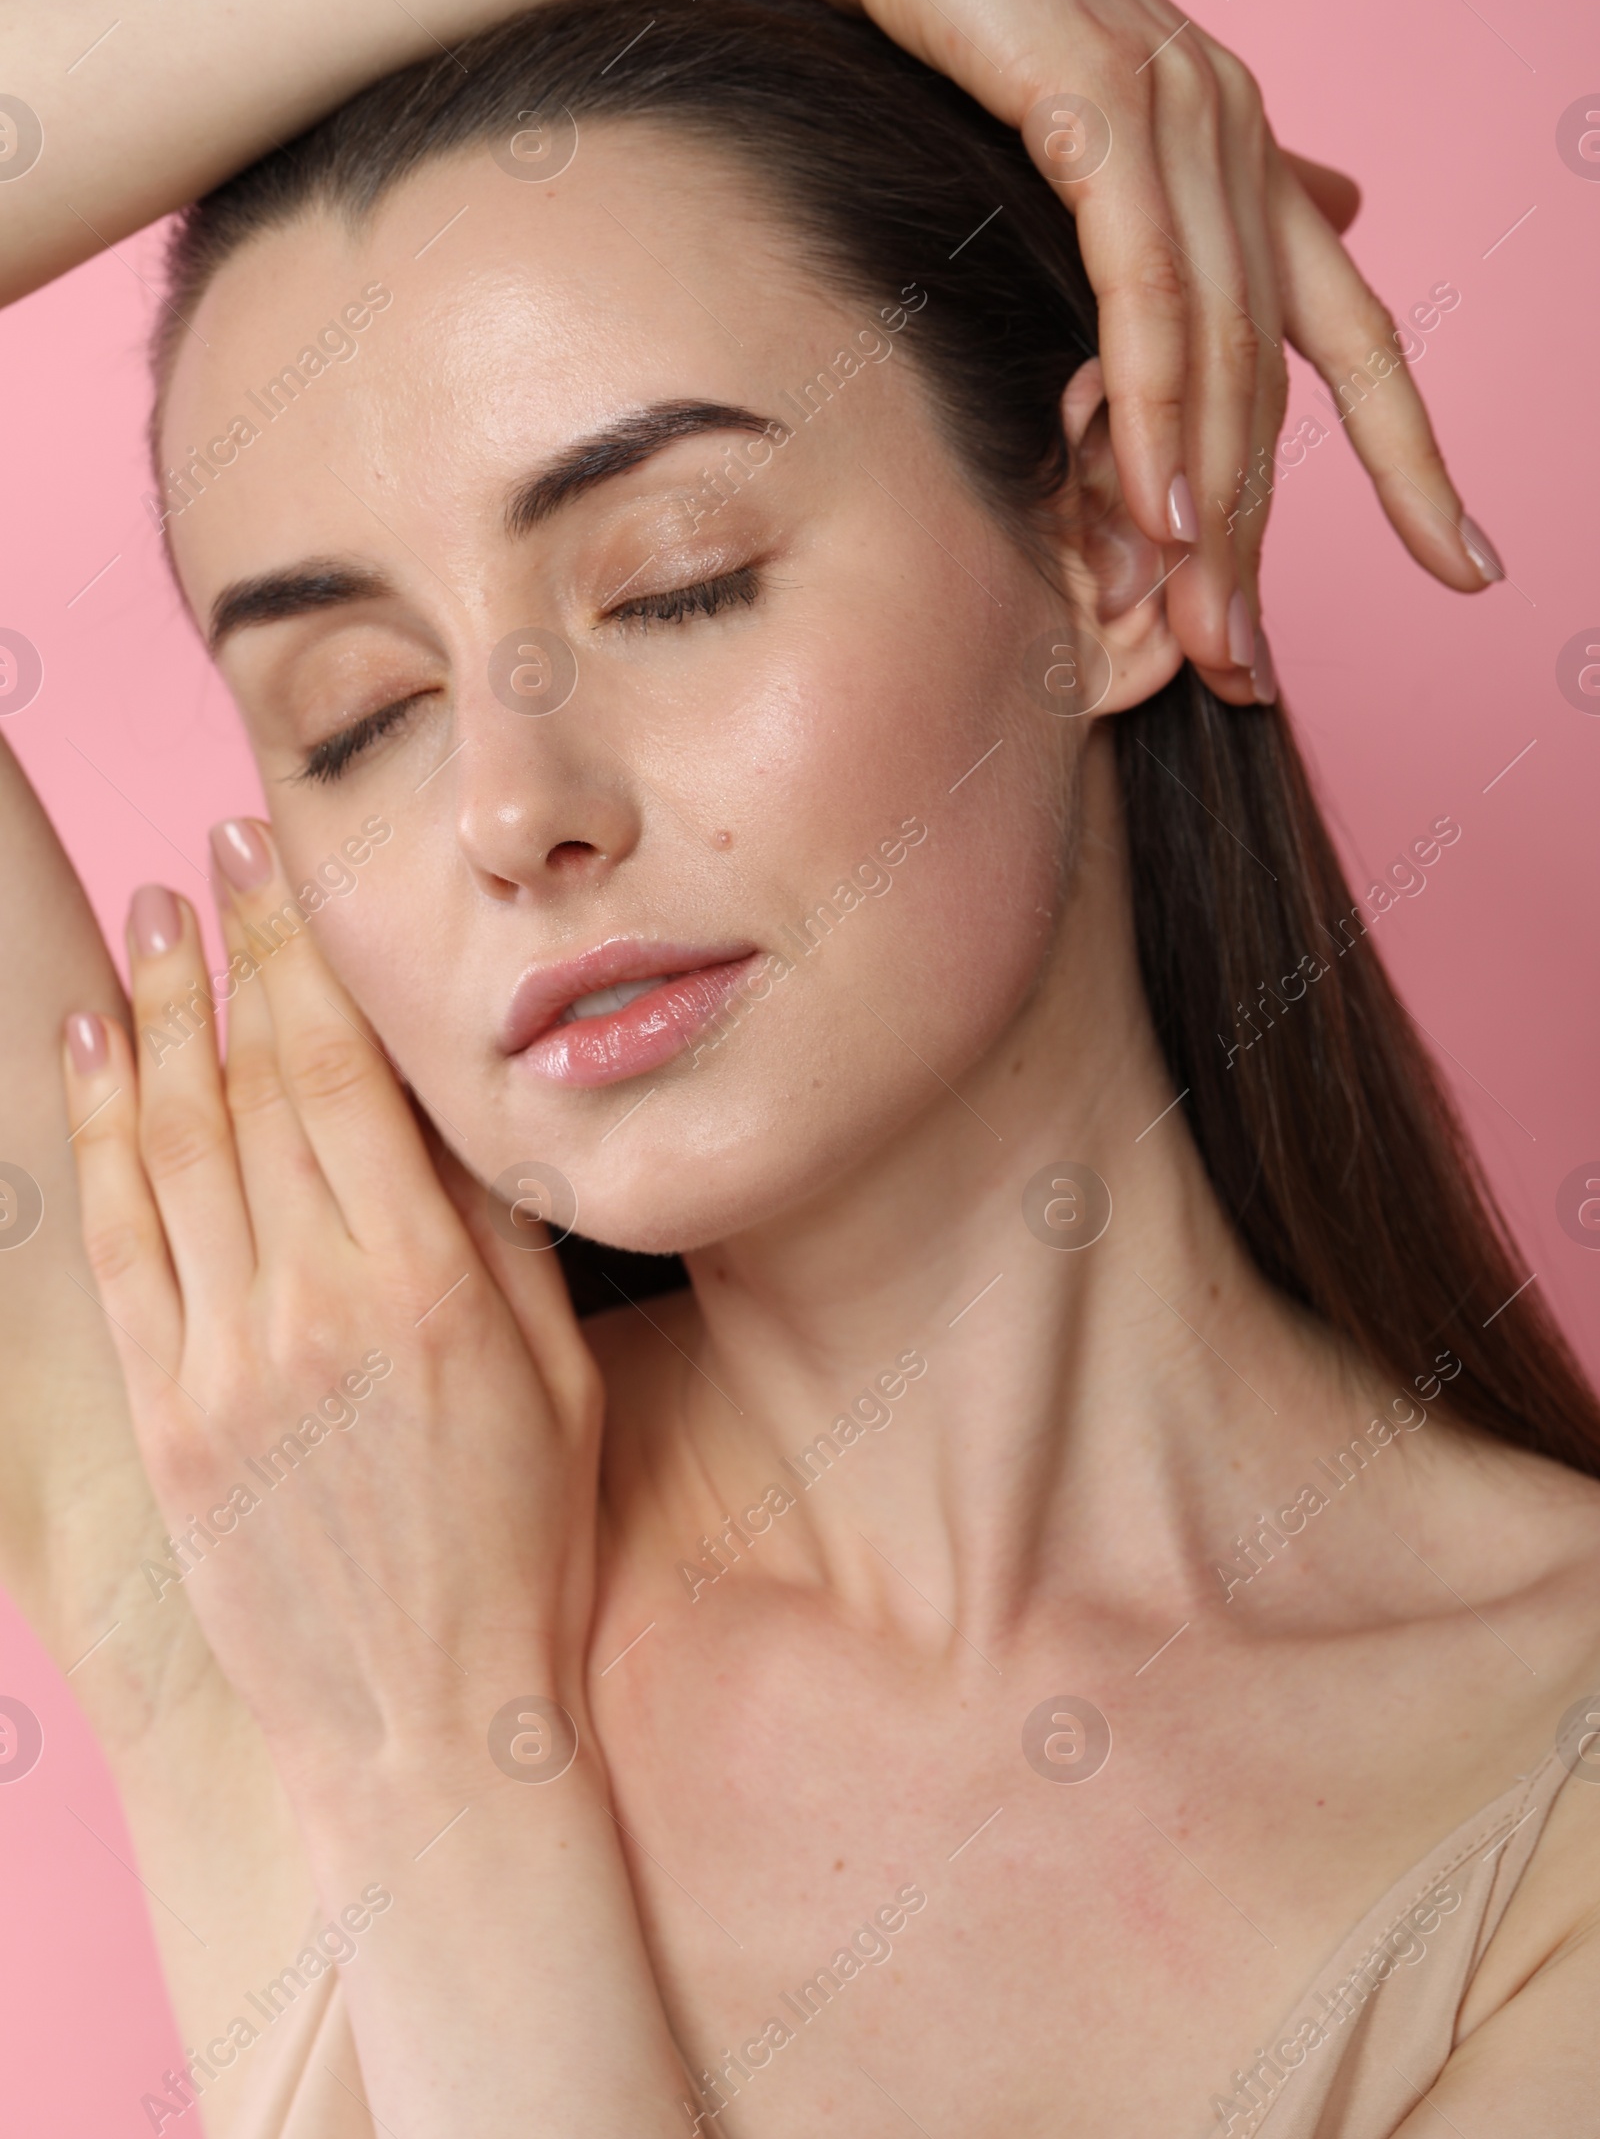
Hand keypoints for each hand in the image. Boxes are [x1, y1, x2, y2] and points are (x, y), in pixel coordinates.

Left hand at [60, 826, 602, 1795]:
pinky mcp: (166, 1423)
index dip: (300, 956)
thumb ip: (504, 1232)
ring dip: (159, 1020)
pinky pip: (116, 1250)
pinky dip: (98, 1141)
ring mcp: (227, 1367)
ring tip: (148, 923)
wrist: (425, 1724)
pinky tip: (96, 1054)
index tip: (276, 868)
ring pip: (175, 1149)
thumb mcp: (561, 1378)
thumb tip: (459, 1090)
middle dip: (229, 955)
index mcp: (429, 1287)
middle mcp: (318, 1308)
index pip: (343, 1074)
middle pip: (255, 1086)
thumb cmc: (521, 1543)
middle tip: (209, 856)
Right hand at [764, 0, 1495, 696]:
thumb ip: (1199, 197)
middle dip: (1269, 540)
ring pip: (1218, 354)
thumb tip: (1341, 209)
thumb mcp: (1083, 129)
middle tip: (1250, 671)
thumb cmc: (947, 7)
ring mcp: (1179, 113)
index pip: (1349, 337)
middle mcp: (1234, 130)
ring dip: (1214, 510)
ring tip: (1207, 639)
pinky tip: (1155, 512)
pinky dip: (1153, 409)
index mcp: (1238, 148)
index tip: (1468, 566)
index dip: (1414, 459)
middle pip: (1275, 382)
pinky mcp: (1100, 105)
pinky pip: (1144, 292)